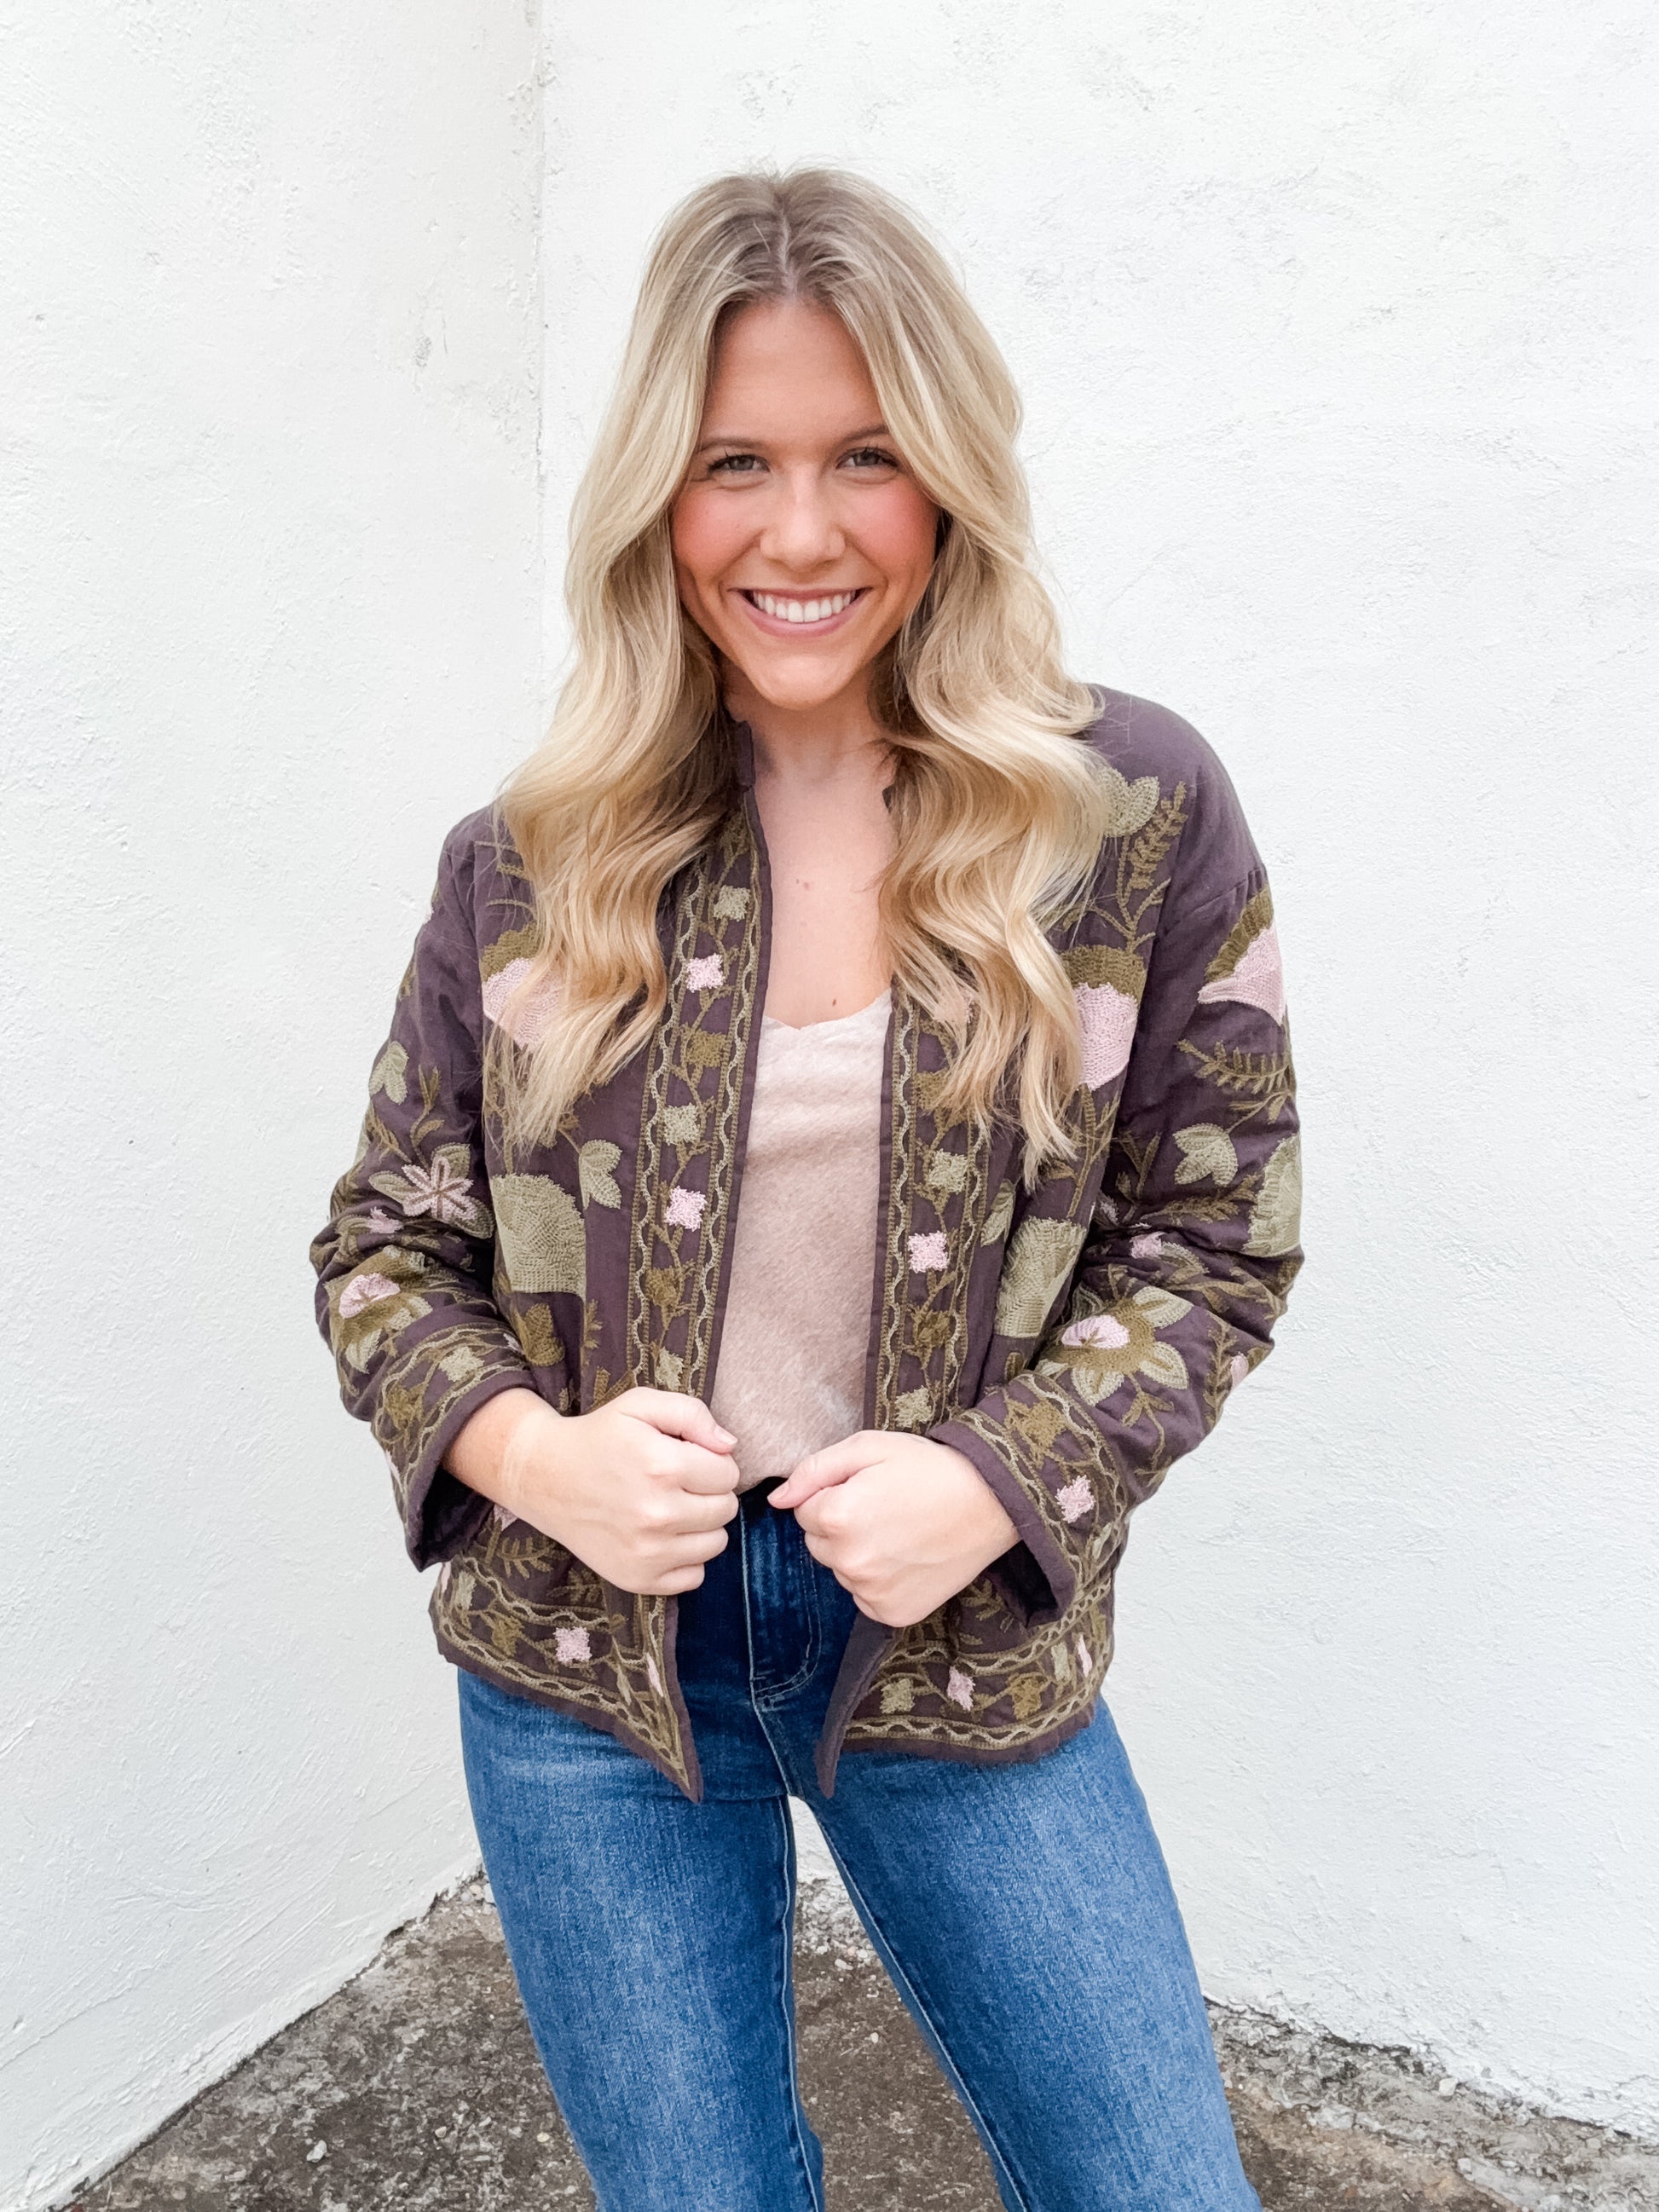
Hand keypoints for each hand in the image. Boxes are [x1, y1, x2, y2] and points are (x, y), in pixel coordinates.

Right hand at [446, 1386, 741, 1594]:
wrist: (544, 1478)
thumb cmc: (598, 1437)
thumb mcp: (640, 1404)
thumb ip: (692, 1413)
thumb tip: (730, 1445)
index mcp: (662, 1466)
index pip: (728, 1473)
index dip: (713, 1462)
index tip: (689, 1459)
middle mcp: (657, 1514)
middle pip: (726, 1510)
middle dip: (710, 1492)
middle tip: (680, 1483)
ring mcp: (647, 1553)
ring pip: (716, 1544)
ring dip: (702, 1525)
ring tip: (672, 1507)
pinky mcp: (637, 1579)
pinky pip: (694, 1577)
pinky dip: (686, 1558)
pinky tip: (663, 1537)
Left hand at [769, 1430, 1018, 1627]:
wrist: (993, 1502)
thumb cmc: (929, 1468)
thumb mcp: (868, 1447)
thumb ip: (814, 1470)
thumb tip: (777, 1500)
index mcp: (837, 1517)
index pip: (803, 1511)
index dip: (833, 1495)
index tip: (868, 1488)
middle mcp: (850, 1561)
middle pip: (818, 1544)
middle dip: (840, 1526)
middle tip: (884, 1508)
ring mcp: (872, 1592)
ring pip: (842, 1571)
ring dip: (859, 1554)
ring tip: (901, 1531)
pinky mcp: (893, 1613)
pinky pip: (865, 1596)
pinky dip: (879, 1580)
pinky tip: (908, 1557)